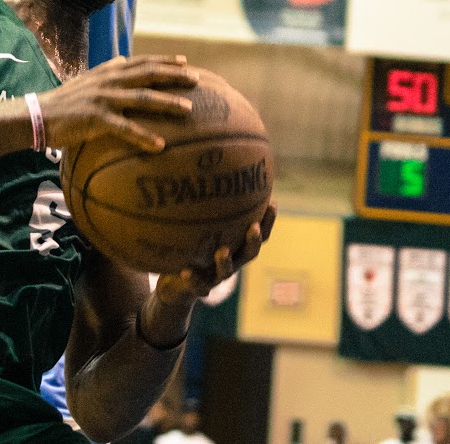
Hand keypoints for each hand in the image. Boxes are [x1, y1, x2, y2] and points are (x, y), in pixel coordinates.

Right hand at [40, 55, 196, 153]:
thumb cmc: (64, 102)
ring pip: (142, 98)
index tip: (184, 61)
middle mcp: (108, 81)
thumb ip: (106, 71)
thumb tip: (123, 61)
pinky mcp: (96, 119)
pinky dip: (143, 136)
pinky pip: (125, 128)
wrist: (38, 115)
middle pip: (147, 74)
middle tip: (197, 79)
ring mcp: (103, 99)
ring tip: (188, 109)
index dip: (163, 60)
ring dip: (167, 102)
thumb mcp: (87, 81)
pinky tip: (159, 146)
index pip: (141, 62)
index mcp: (107, 72)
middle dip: (174, 75)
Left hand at [153, 204, 275, 306]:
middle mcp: (231, 261)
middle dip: (253, 240)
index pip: (259, 233)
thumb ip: (206, 203)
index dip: (268, 221)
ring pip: (225, 272)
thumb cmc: (192, 246)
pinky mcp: (198, 287)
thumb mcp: (199, 224)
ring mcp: (215, 276)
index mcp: (236, 245)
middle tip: (253, 227)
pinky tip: (185, 270)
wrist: (176, 284)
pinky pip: (197, 284)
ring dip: (225, 261)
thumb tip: (209, 162)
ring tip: (221, 251)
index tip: (273, 202)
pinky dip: (193, 278)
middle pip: (249, 253)